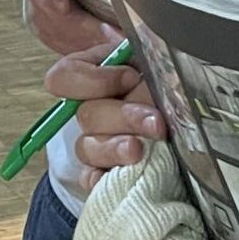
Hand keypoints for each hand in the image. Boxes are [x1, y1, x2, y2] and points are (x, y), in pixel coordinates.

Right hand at [46, 41, 165, 191]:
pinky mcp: (104, 171)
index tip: (131, 77)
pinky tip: (116, 177)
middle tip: (155, 122)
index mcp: (91, 74)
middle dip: (124, 117)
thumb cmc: (160, 80)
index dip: (95, 80)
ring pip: (88, 148)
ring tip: (140, 151)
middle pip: (86, 115)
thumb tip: (141, 77)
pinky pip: (90, 178)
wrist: (174, 110)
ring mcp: (93, 141)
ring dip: (116, 148)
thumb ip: (141, 60)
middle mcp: (88, 107)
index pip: (65, 77)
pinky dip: (100, 179)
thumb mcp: (150, 60)